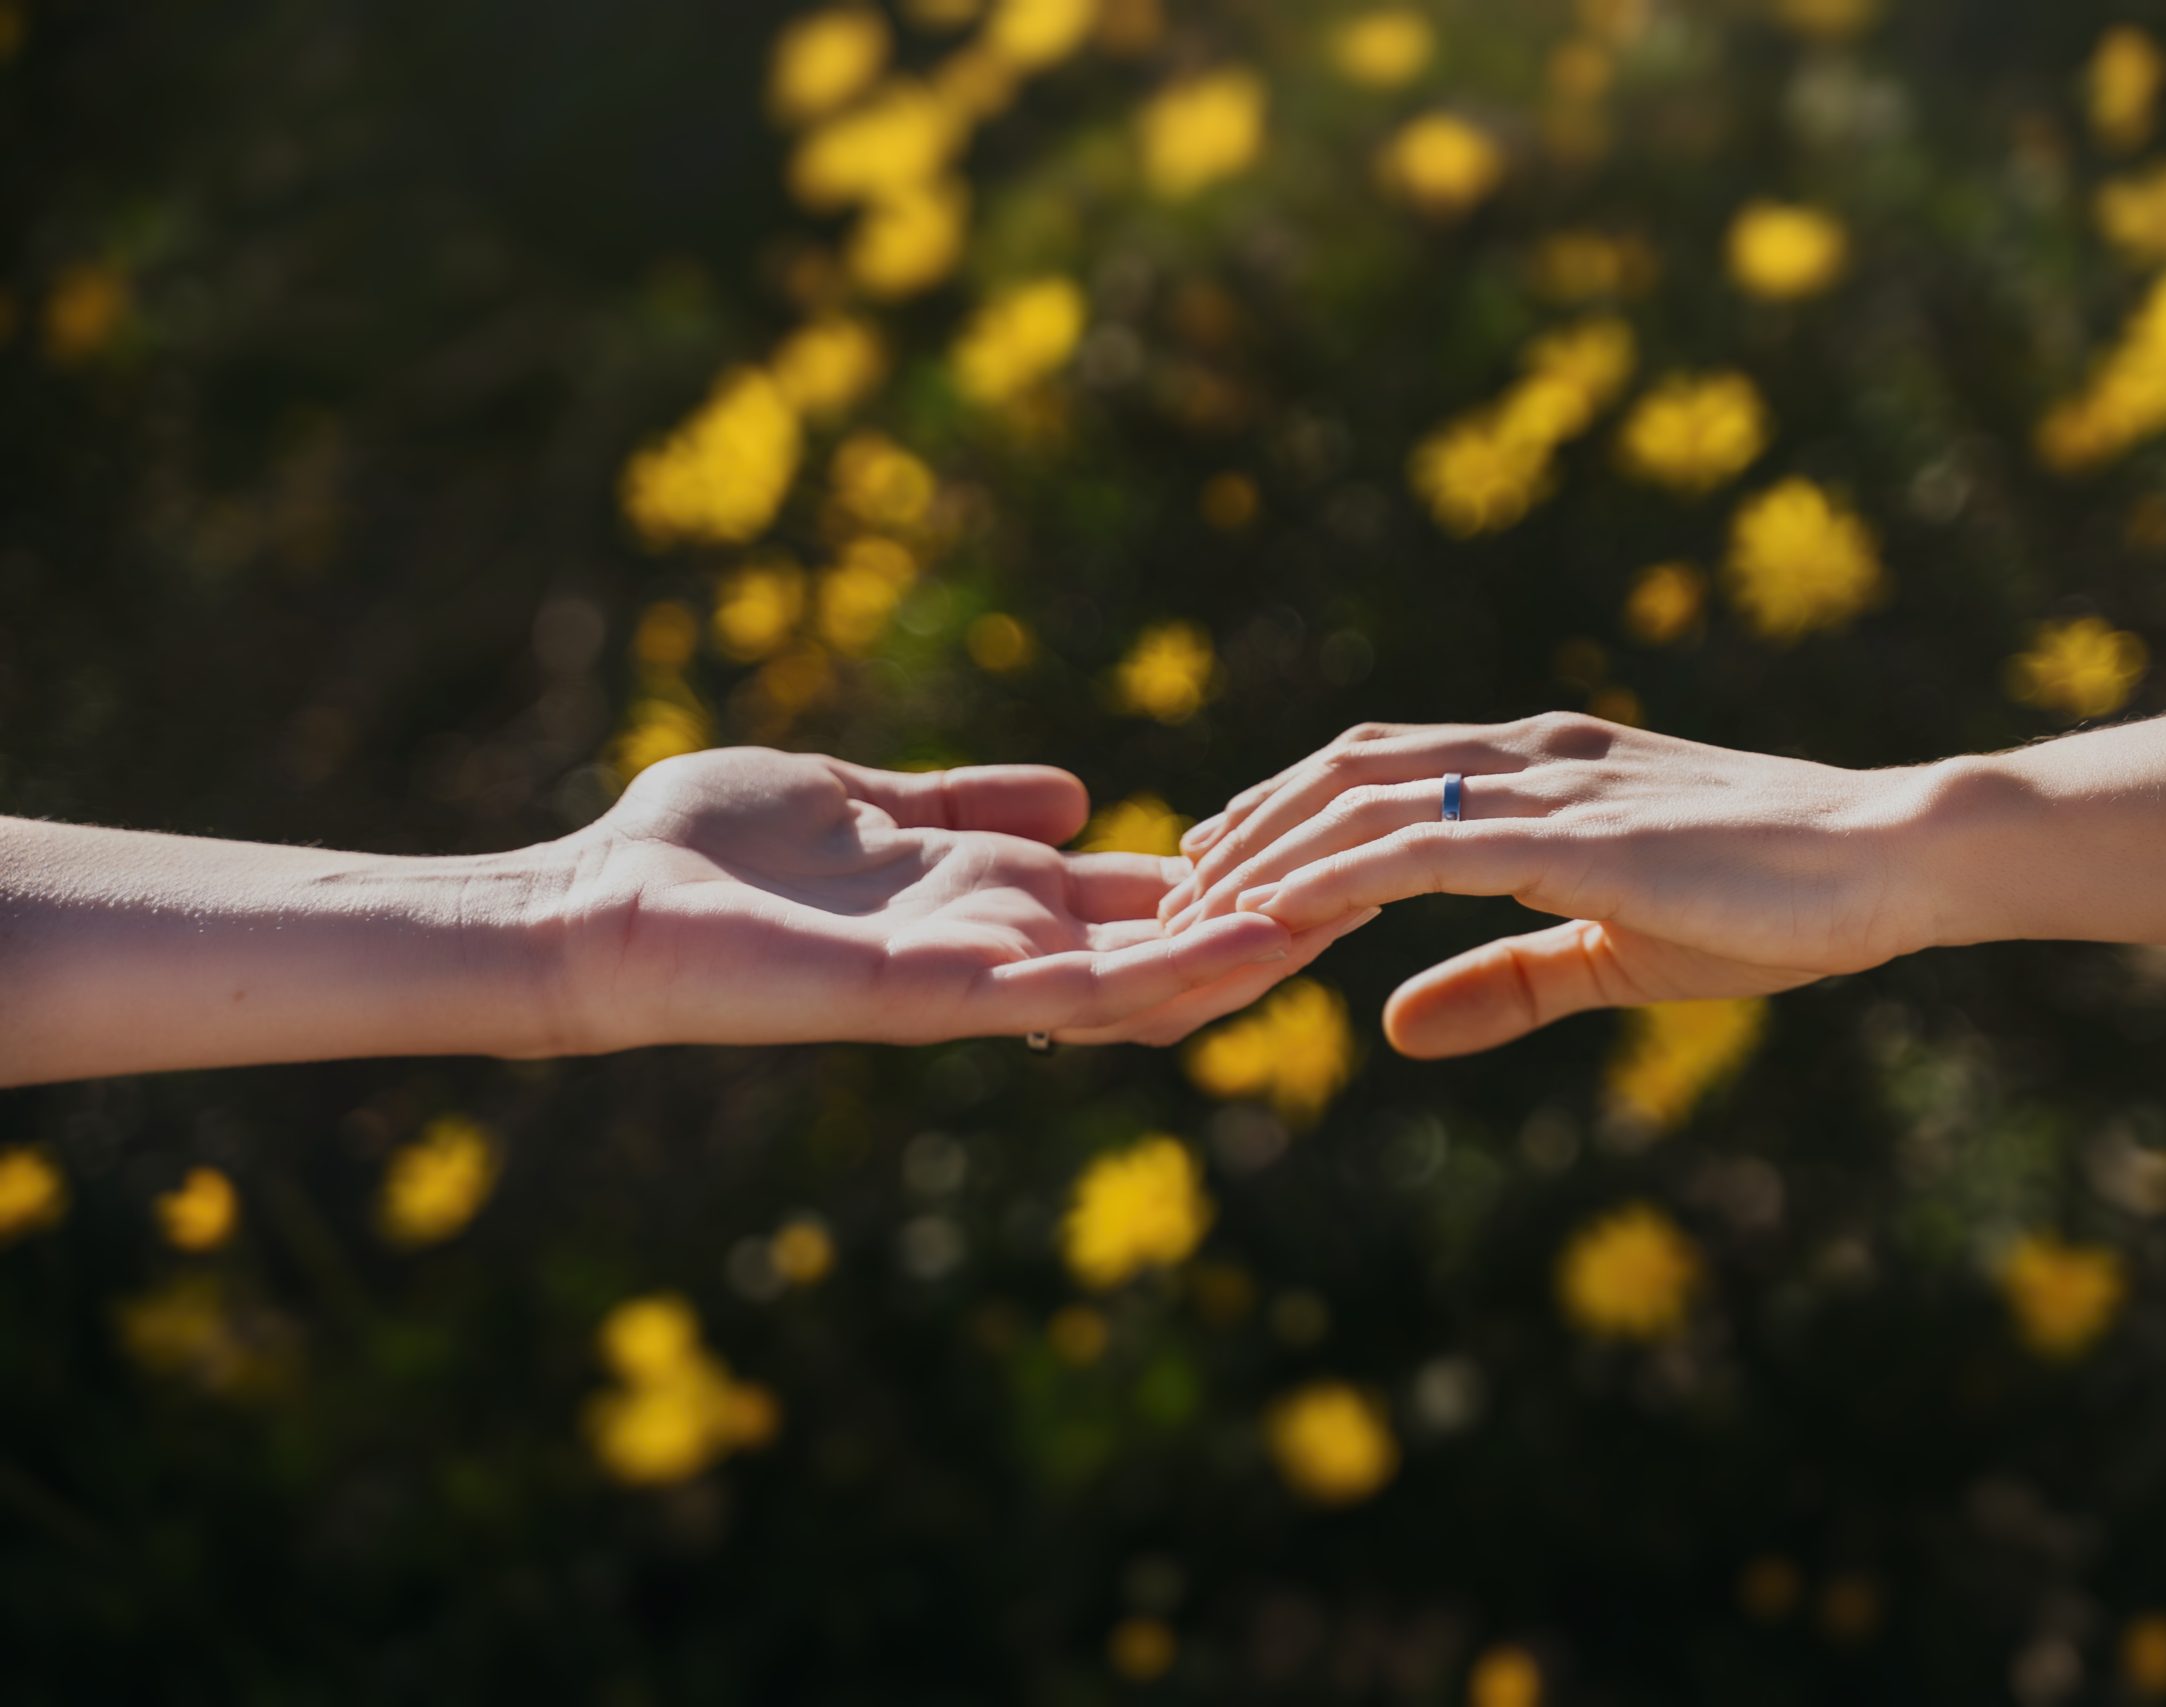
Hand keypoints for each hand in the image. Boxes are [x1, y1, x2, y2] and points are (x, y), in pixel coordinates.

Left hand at [549, 748, 1337, 1052]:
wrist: (595, 907)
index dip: (1222, 884)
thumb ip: (963, 801)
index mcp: (983, 899)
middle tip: (1364, 892)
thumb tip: (1078, 793)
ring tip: (1331, 921)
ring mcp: (964, 979)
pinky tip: (1235, 944)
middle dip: (1252, 927)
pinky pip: (1058, 993)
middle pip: (1153, 953)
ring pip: (1131, 988)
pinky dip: (1153, 974)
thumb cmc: (701, 851)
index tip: (1318, 854)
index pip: (1132, 904)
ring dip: (1231, 960)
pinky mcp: (922, 995)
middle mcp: (990, 948)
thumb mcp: (859, 798)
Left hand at [1156, 714, 1944, 1057]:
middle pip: (1343, 770)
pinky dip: (1329, 881)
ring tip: (1195, 910)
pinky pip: (1412, 850)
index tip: (1222, 868)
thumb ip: (1503, 986)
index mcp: (1538, 771)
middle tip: (1177, 888)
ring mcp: (1543, 786)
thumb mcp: (1612, 956)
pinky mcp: (1564, 834)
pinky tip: (1274, 918)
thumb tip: (1393, 1031)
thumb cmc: (1774, 905)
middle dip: (1250, 825)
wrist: (1887, 861)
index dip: (1290, 814)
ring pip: (1359, 801)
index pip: (1378, 771)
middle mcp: (1526, 756)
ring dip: (1265, 854)